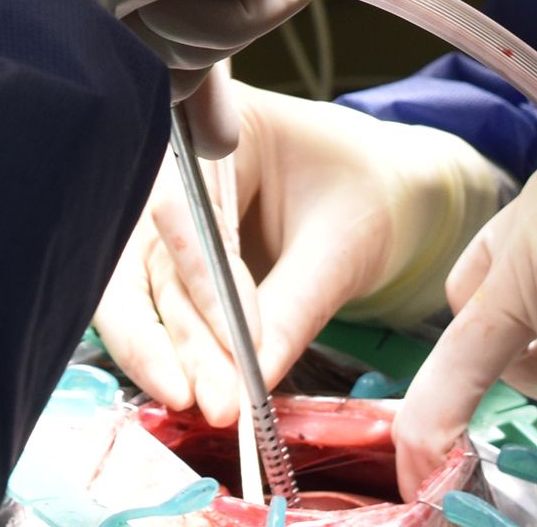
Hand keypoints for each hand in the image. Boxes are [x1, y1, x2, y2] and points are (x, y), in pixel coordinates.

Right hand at [94, 80, 512, 422]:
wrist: (391, 199)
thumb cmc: (371, 196)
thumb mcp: (344, 244)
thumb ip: (293, 306)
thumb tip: (251, 382)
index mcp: (223, 129)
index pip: (188, 209)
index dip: (206, 283)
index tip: (240, 344)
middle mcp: (179, 169)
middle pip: (151, 257)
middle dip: (182, 336)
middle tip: (215, 400)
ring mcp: (171, 219)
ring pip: (145, 293)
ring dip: (173, 356)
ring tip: (214, 406)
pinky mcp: (175, 263)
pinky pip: (156, 312)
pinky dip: (174, 355)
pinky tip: (197, 393)